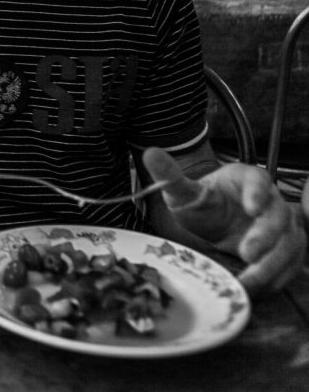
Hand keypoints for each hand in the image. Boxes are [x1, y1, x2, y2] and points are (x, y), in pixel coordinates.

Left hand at [143, 148, 305, 291]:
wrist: (214, 222)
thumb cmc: (202, 204)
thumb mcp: (182, 192)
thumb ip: (169, 175)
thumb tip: (150, 154)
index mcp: (247, 178)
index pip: (258, 180)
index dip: (258, 193)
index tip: (252, 207)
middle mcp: (271, 201)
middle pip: (278, 216)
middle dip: (265, 236)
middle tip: (246, 253)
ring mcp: (282, 226)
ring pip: (290, 242)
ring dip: (273, 263)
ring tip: (251, 280)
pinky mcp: (285, 249)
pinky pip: (291, 263)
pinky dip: (279, 277)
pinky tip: (260, 288)